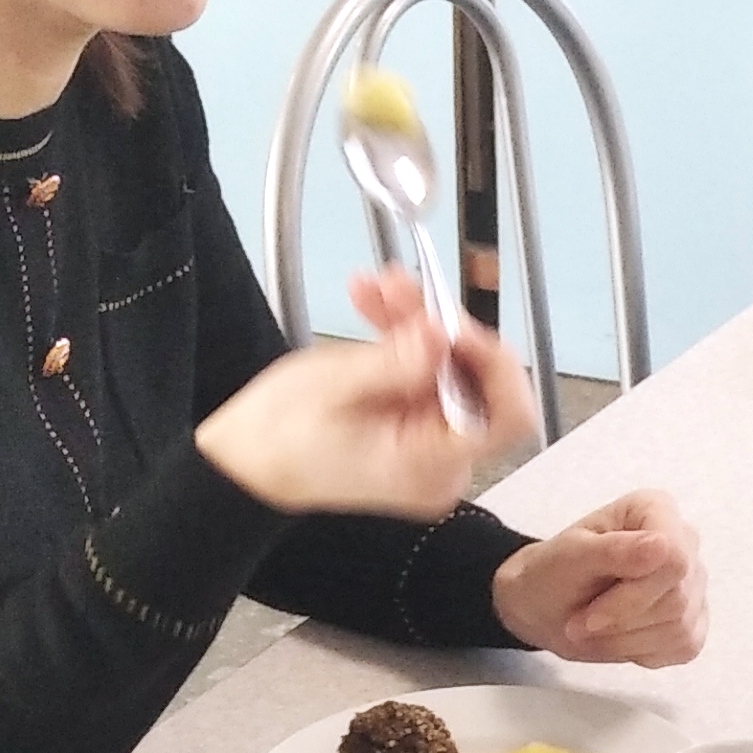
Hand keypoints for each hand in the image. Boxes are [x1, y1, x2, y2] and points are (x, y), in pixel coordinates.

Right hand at [193, 270, 535, 516]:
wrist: (246, 460)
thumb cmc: (278, 437)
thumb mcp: (333, 388)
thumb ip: (394, 363)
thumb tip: (444, 333)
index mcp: (430, 466)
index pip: (506, 418)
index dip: (493, 364)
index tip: (455, 326)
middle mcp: (443, 462)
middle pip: (477, 384)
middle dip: (442, 328)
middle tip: (400, 288)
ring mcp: (430, 443)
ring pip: (451, 368)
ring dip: (418, 321)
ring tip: (377, 285)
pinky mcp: (415, 422)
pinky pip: (427, 372)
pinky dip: (404, 335)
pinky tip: (373, 302)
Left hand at [491, 490, 708, 666]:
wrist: (548, 606)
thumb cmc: (554, 573)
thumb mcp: (570, 559)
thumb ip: (614, 550)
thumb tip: (662, 547)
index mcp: (656, 510)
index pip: (674, 559)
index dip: (634, 595)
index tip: (590, 615)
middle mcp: (684, 541)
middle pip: (676, 599)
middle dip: (621, 621)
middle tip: (580, 624)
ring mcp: (693, 583)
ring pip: (680, 628)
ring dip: (626, 640)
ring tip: (594, 630)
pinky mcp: (695, 619)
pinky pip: (684, 646)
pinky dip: (643, 652)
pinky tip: (620, 637)